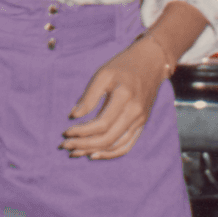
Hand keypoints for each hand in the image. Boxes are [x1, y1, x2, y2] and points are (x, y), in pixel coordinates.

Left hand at [61, 36, 172, 160]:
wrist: (151, 62)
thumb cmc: (123, 66)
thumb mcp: (103, 73)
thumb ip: (89, 96)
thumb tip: (74, 116)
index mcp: (124, 97)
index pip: (101, 124)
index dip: (82, 131)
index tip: (66, 131)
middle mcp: (135, 112)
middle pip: (108, 138)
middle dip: (84, 145)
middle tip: (65, 146)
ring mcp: (140, 120)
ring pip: (116, 146)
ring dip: (94, 151)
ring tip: (76, 152)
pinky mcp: (142, 124)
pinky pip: (126, 145)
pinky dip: (110, 153)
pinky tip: (94, 154)